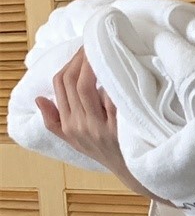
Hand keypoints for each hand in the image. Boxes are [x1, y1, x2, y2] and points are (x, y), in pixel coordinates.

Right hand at [34, 46, 124, 173]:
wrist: (134, 172)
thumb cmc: (106, 152)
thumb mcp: (75, 142)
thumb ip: (55, 122)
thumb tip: (39, 99)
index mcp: (70, 126)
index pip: (60, 85)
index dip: (69, 63)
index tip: (81, 52)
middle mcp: (82, 127)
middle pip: (72, 81)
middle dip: (80, 57)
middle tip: (92, 44)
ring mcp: (100, 128)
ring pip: (86, 86)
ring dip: (93, 63)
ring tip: (102, 49)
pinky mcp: (120, 128)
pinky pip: (110, 97)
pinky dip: (112, 82)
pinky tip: (117, 69)